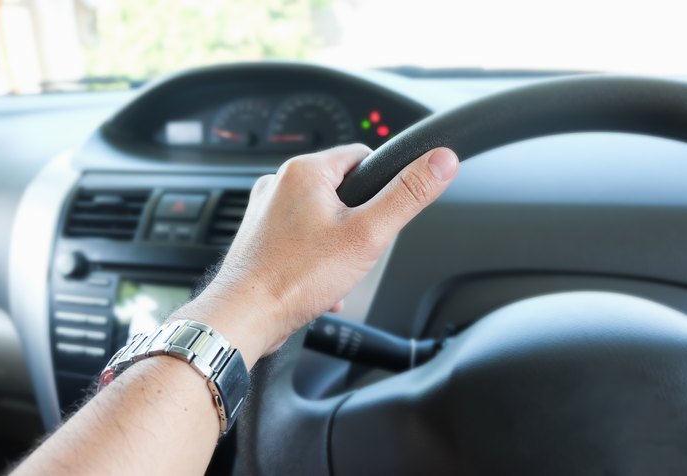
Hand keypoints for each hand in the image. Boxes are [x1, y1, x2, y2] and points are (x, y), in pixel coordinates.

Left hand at [172, 144, 458, 367]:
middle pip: (343, 192)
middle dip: (357, 224)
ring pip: (323, 220)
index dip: (381, 186)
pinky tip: (318, 284)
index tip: (380, 214)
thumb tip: (441, 161)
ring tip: (332, 272)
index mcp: (305, 171)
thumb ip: (408, 195)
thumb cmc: (295, 277)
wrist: (245, 316)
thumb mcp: (367, 235)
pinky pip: (302, 240)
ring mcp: (266, 211)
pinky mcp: (261, 237)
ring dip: (337, 247)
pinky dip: (316, 260)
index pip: (362, 156)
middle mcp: (280, 184)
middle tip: (354, 250)